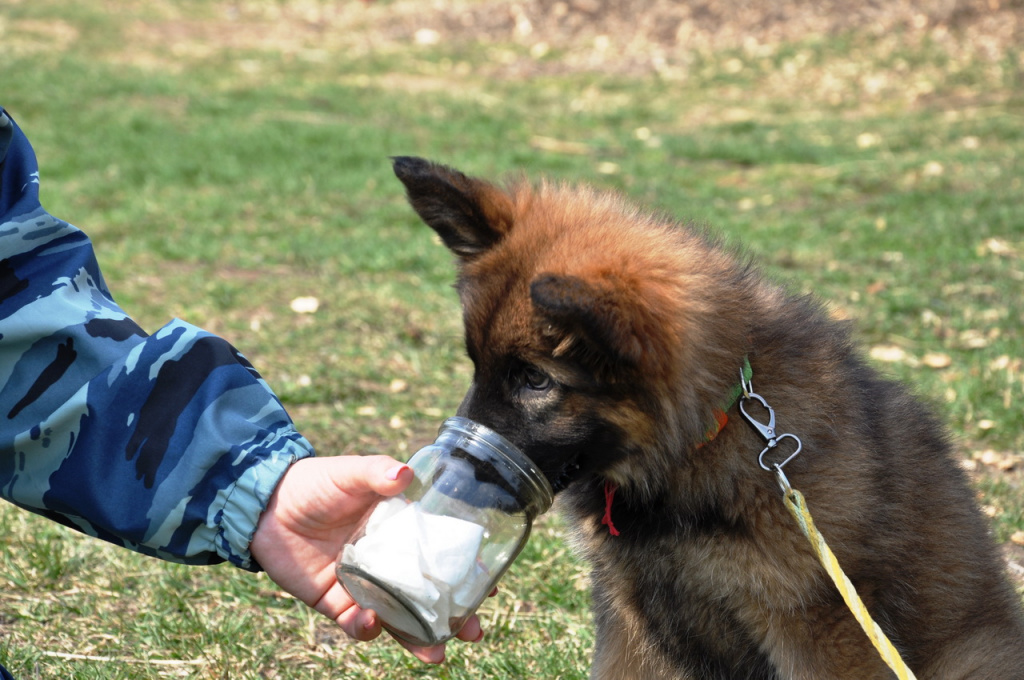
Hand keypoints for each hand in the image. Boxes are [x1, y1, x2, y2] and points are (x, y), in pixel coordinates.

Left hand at [250, 455, 485, 663]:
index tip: (490, 582)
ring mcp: (364, 583)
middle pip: (429, 594)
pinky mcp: (335, 601)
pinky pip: (357, 623)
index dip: (467, 569)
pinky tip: (372, 621)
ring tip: (436, 651)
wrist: (263, 504)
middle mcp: (388, 560)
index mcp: (402, 528)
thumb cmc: (314, 482)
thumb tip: (406, 473)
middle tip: (474, 630)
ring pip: (399, 617)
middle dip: (453, 616)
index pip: (443, 552)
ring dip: (418, 636)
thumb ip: (376, 472)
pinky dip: (367, 627)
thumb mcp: (350, 472)